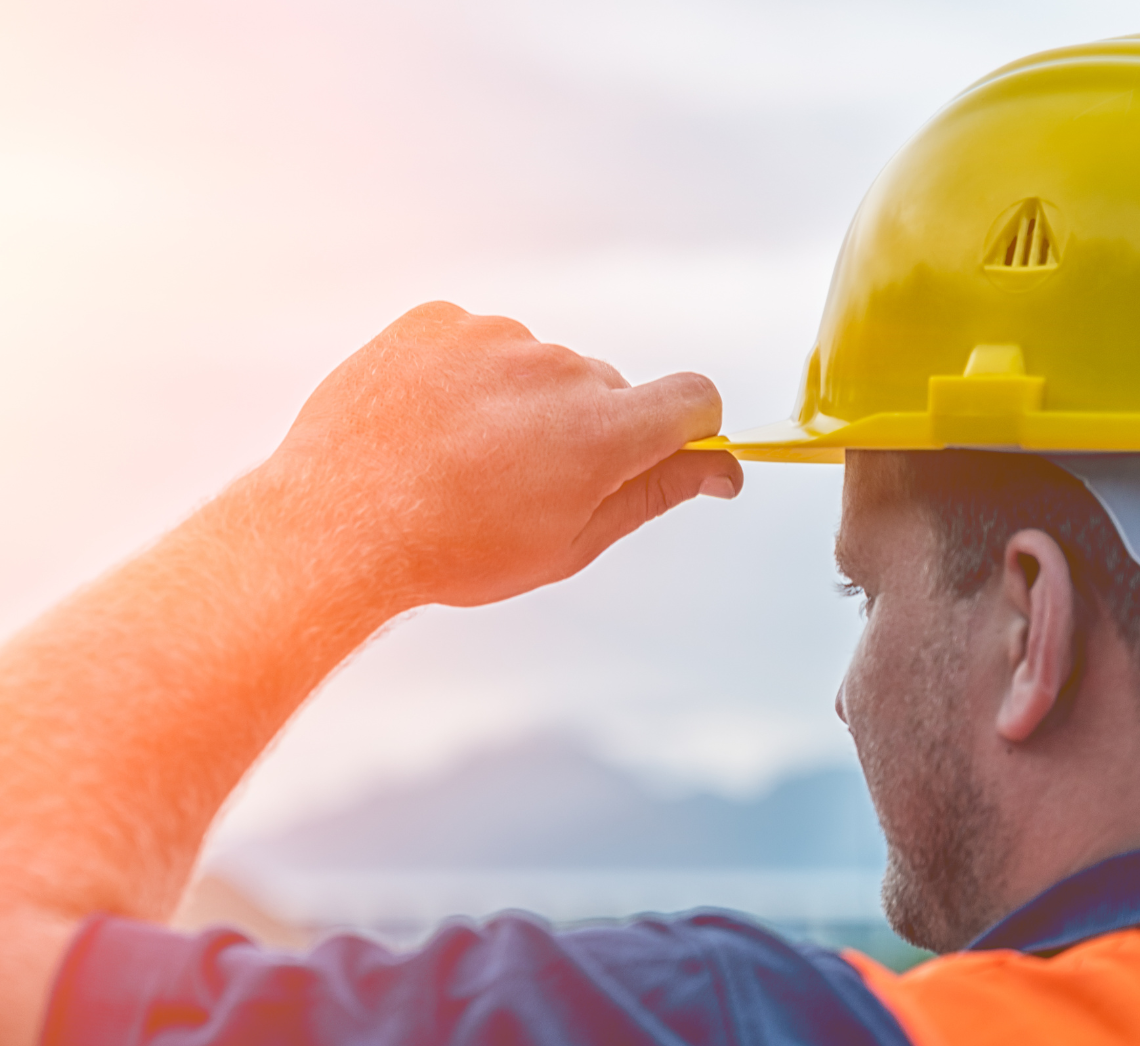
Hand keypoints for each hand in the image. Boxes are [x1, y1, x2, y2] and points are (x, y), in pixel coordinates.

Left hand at [260, 302, 743, 608]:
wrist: (338, 524)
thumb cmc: (457, 550)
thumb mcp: (571, 542)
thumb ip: (654, 494)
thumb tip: (721, 469)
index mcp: (600, 432)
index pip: (694, 398)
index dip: (694, 428)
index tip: (673, 455)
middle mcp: (556, 368)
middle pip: (609, 390)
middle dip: (590, 432)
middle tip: (529, 490)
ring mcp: (493, 335)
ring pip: (541, 368)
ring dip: (525, 406)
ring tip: (465, 463)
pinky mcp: (439, 320)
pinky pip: (482, 345)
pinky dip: (472, 381)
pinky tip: (434, 430)